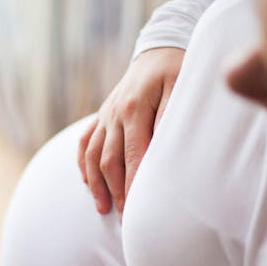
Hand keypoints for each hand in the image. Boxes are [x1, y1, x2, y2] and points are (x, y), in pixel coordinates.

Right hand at [78, 47, 184, 214]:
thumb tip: (166, 152)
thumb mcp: (182, 87)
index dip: (134, 184)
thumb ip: (173, 117)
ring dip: (97, 184)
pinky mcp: (101, 116)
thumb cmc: (178, 70)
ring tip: (104, 208)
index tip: (139, 208)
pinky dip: (84, 164)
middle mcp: (114, 113)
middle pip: (109, 161)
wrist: (160, 48)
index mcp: (134, 108)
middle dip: (116, 191)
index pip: (133, 155)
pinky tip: (87, 183)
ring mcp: (104, 115)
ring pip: (92, 156)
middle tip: (126, 217)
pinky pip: (85, 143)